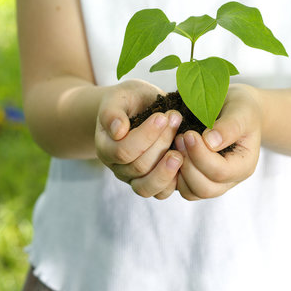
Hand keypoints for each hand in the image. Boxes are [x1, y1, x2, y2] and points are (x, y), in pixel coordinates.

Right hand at [95, 79, 182, 198]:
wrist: (140, 107)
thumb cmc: (130, 100)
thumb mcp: (120, 97)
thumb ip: (112, 111)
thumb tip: (117, 131)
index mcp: (105, 147)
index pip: (123, 151)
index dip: (146, 136)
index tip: (163, 116)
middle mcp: (117, 167)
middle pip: (139, 167)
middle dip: (161, 143)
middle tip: (176, 119)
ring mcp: (134, 178)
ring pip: (147, 187)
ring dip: (167, 169)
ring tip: (181, 151)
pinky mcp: (153, 183)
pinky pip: (161, 193)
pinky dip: (174, 180)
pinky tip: (184, 161)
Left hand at [174, 84, 261, 199]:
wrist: (235, 109)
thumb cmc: (241, 109)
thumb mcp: (241, 111)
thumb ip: (229, 126)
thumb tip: (210, 142)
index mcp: (244, 166)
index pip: (220, 172)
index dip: (201, 155)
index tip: (189, 134)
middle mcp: (229, 180)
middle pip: (205, 188)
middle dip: (188, 164)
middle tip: (179, 138)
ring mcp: (213, 183)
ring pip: (191, 192)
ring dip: (178, 171)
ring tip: (175, 144)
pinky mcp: (197, 180)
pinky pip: (181, 188)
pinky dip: (173, 174)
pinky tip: (171, 152)